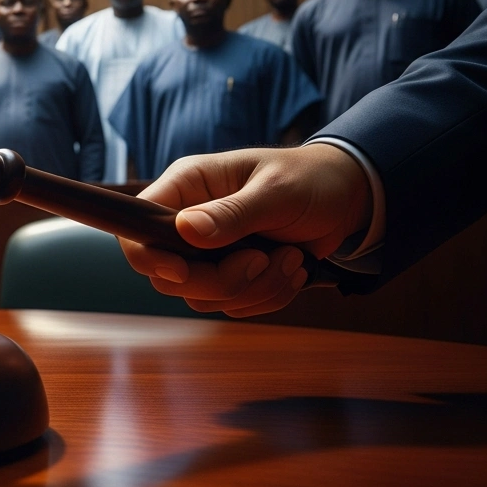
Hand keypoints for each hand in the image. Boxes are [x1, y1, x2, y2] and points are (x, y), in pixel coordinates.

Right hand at [117, 144, 372, 316]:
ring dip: (253, 289)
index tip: (183, 270)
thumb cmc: (310, 179)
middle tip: (261, 260)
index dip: (149, 257)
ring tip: (290, 258)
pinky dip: (267, 297)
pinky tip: (293, 268)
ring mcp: (208, 253)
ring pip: (203, 297)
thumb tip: (186, 231)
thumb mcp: (276, 191)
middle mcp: (188, 222)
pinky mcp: (232, 275)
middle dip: (220, 280)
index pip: (138, 230)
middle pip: (169, 276)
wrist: (347, 197)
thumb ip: (232, 213)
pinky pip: (234, 306)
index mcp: (186, 187)